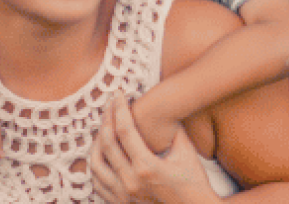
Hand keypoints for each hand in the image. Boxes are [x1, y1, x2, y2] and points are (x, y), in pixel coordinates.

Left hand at [90, 98, 218, 203]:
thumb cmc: (193, 183)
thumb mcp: (186, 153)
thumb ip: (173, 130)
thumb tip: (164, 109)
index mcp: (147, 167)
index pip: (125, 131)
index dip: (119, 109)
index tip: (118, 95)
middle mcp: (130, 182)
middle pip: (107, 144)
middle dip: (106, 119)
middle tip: (109, 105)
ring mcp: (123, 195)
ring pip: (95, 164)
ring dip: (96, 142)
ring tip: (102, 128)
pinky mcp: (120, 203)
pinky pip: (97, 182)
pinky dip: (96, 165)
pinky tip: (101, 154)